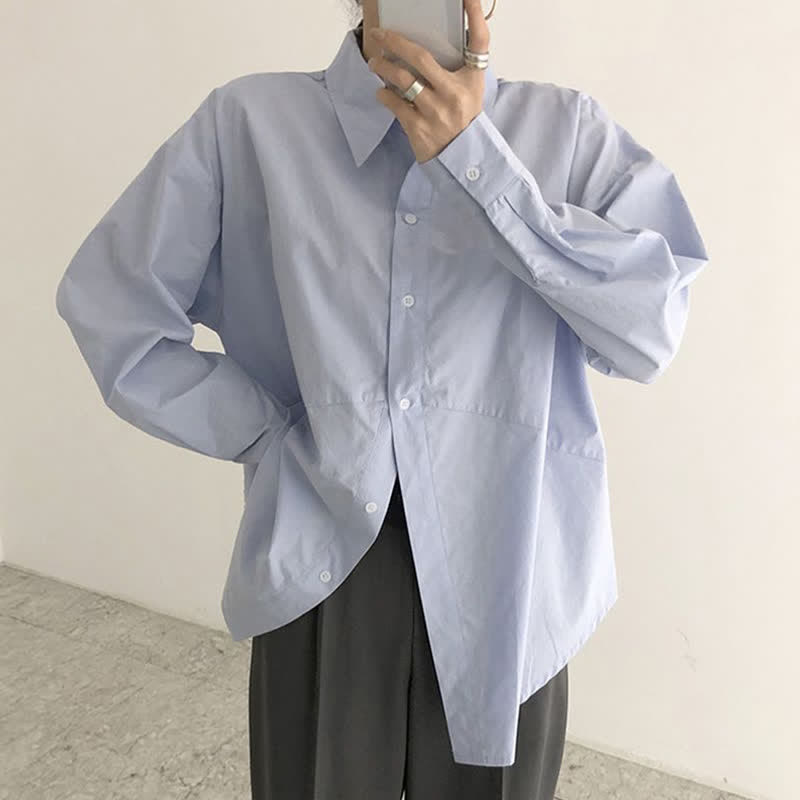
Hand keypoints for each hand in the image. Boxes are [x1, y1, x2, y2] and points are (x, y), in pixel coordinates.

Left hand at [368, 0, 489, 163]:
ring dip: (383, 68)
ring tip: (374, 63)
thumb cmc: (463, 119)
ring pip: (402, 80)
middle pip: (420, 57)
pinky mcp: (419, 128)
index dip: (475, 15)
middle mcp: (453, 94)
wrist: (461, 159)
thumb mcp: (470, 90)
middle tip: (379, 35)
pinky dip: (384, 95)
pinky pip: (394, 104)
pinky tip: (381, 91)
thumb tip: (434, 46)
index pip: (479, 42)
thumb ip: (459, 66)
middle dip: (394, 41)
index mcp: (470, 80)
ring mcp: (435, 112)